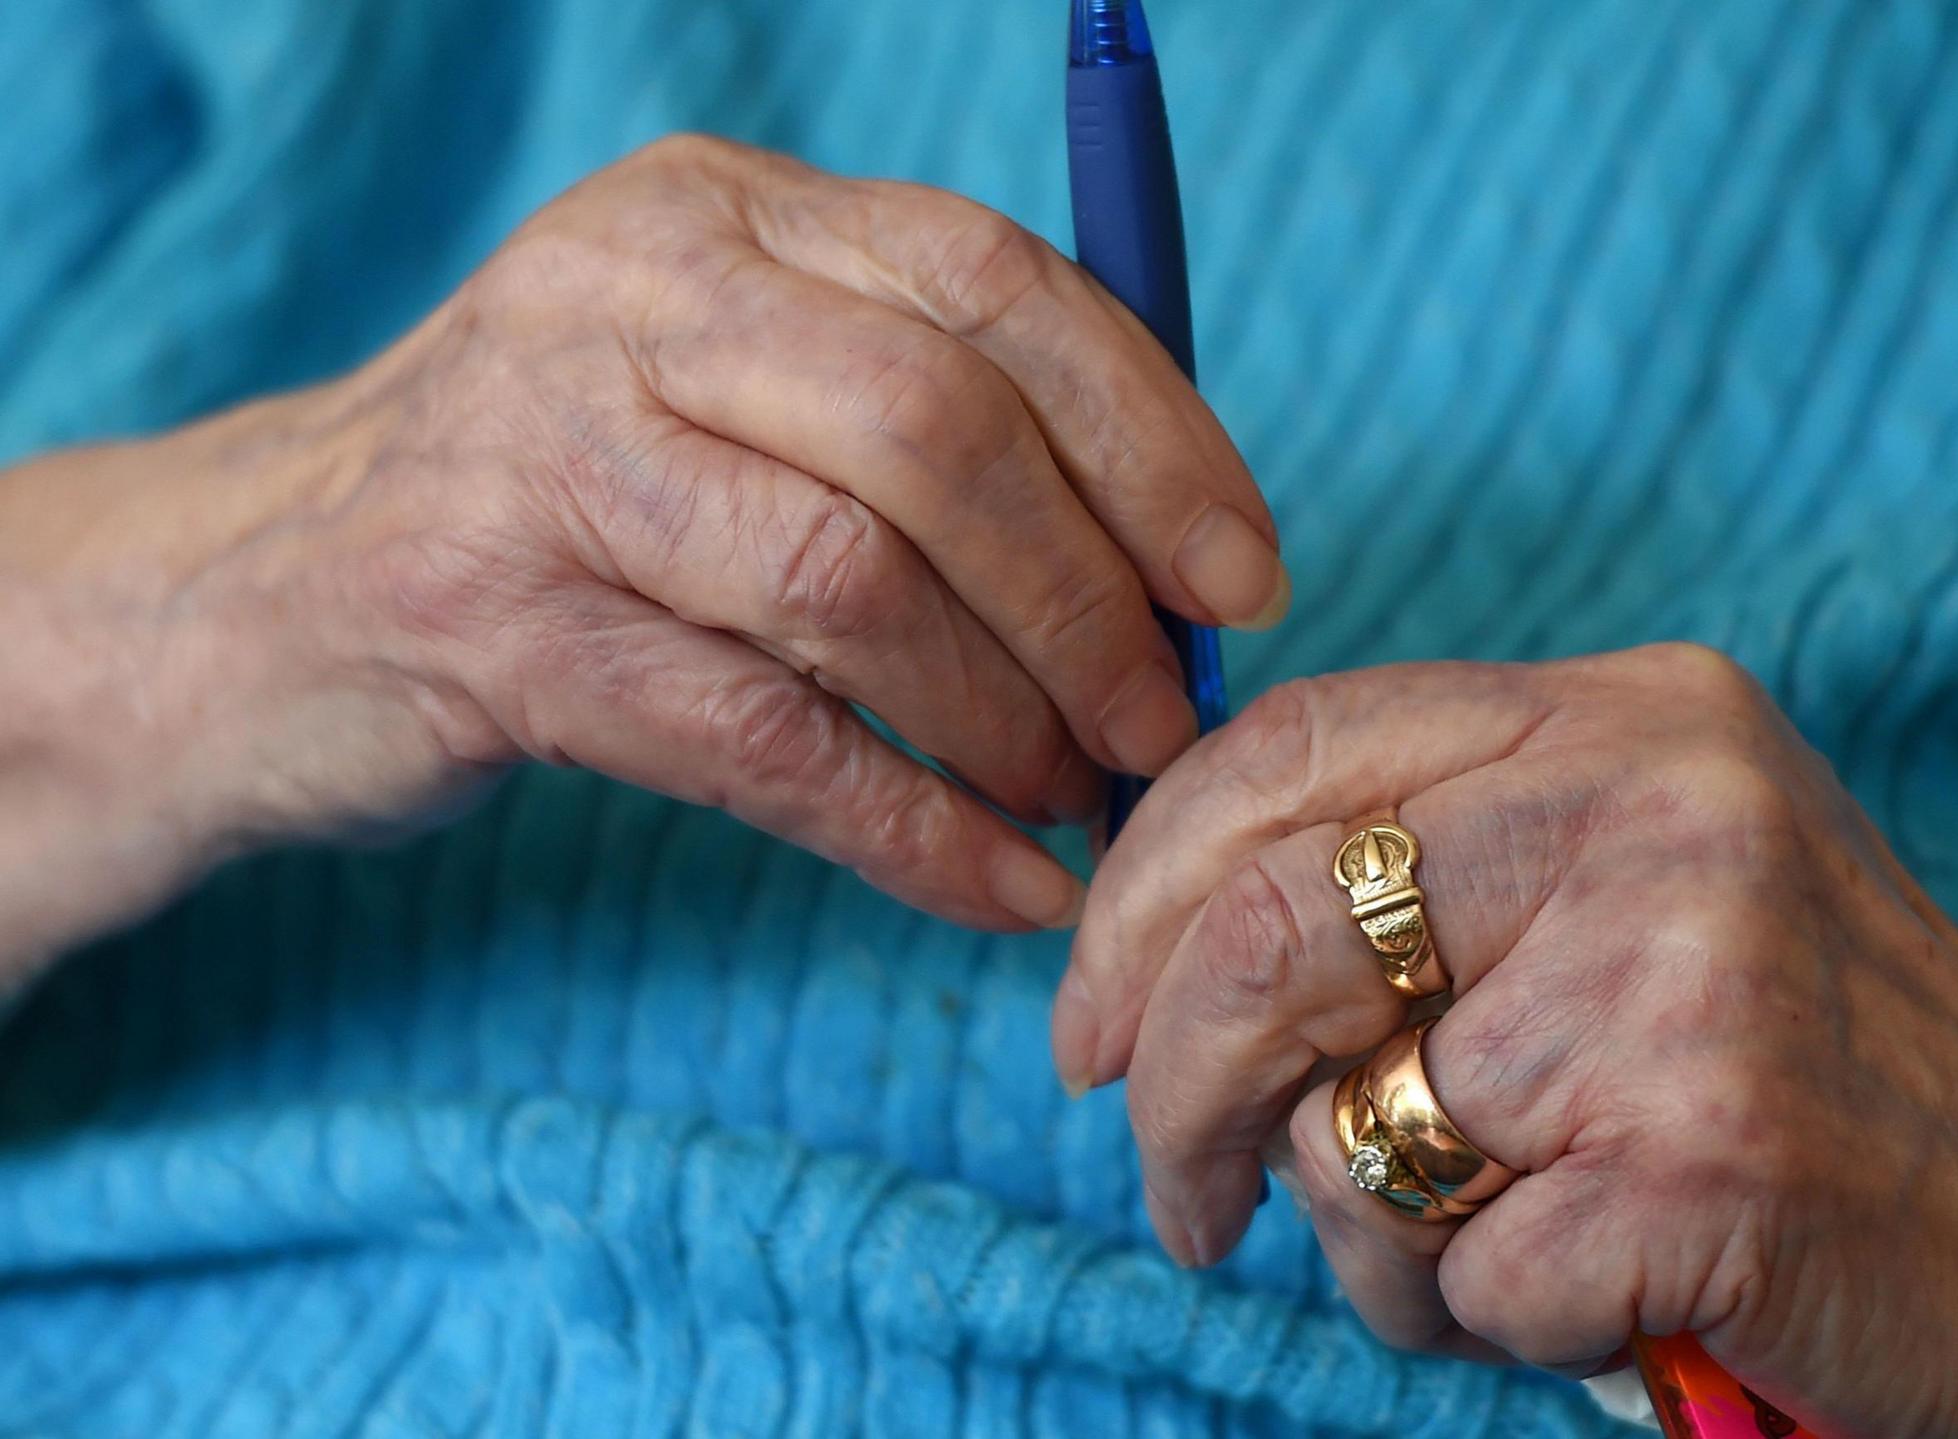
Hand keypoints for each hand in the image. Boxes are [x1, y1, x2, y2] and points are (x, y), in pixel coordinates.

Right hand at [0, 134, 1284, 946]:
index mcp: (724, 213)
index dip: (1152, 438)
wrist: (258, 594)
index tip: (1243, 578)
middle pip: (937, 431)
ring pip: (849, 584)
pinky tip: (1001, 889)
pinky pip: (757, 741)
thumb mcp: (730, 388)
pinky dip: (910, 830)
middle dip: (1091, 599)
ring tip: (1084, 799)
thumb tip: (1180, 564)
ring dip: (1009, 718)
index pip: (992, 281)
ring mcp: (542, 456)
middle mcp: (626, 298)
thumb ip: (923, 419)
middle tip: (1166, 721)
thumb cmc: (568, 497)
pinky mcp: (487, 625)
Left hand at [1053, 646, 1957, 1433]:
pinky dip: (1491, 1328)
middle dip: (1166, 1094)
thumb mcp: (1665, 878)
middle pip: (1266, 934)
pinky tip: (1601, 1301)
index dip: (1139, 890)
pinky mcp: (1708, 1162)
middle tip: (1181, 1195)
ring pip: (1346, 1133)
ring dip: (1370, 1243)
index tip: (1079, 1016)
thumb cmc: (1836, 1067)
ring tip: (1490, 1255)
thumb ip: (1456, 855)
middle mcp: (1657, 812)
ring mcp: (1685, 982)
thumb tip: (1163, 934)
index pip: (1286, 750)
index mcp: (1633, 715)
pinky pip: (1460, 1277)